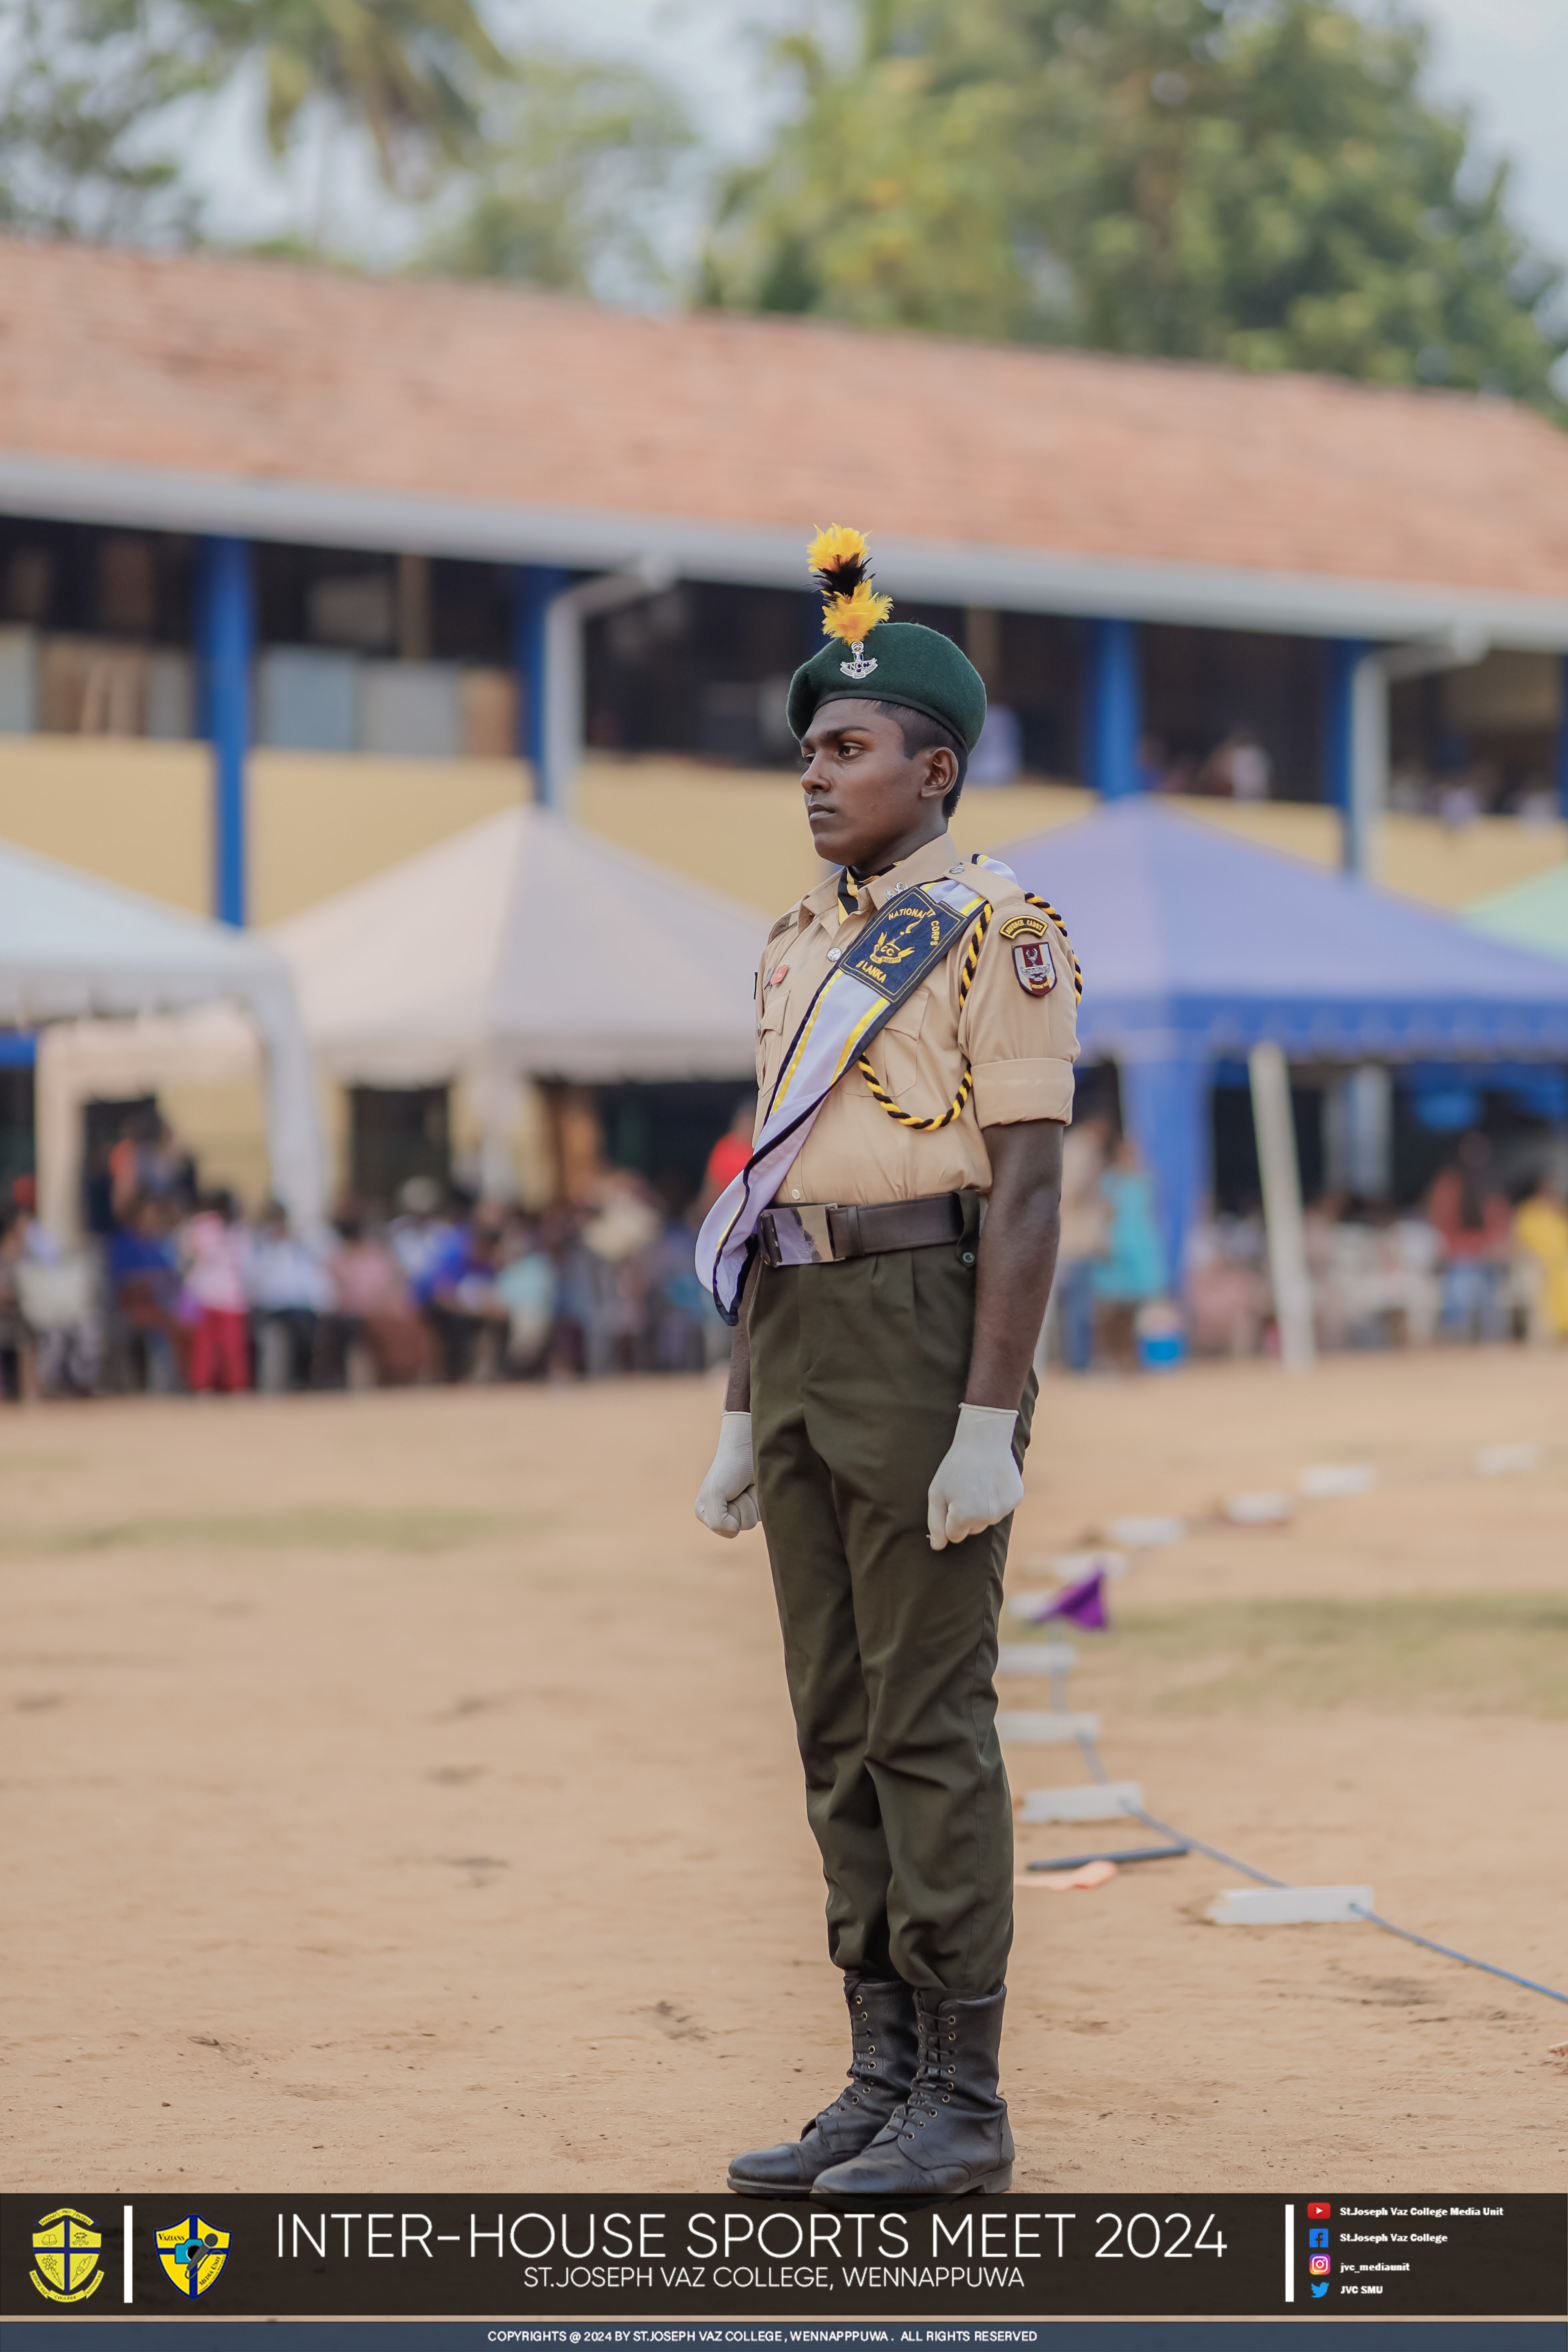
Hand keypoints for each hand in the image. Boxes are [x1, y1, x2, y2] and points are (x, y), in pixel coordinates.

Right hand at [694, 1410, 759, 1538]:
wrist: (746, 1450)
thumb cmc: (726, 1470)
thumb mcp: (712, 1496)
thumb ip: (717, 1522)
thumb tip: (736, 1531)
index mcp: (707, 1515)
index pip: (722, 1528)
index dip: (726, 1512)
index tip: (723, 1493)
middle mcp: (725, 1516)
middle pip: (738, 1527)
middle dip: (740, 1506)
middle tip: (736, 1489)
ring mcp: (744, 1512)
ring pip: (752, 1522)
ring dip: (750, 1502)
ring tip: (745, 1487)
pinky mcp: (759, 1507)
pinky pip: (764, 1515)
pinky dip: (761, 1500)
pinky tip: (755, 1488)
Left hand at [927, 1404, 1022, 1549]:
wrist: (984, 1440)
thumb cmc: (955, 1466)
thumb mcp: (936, 1493)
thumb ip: (935, 1523)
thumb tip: (938, 1547)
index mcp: (964, 1517)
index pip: (955, 1535)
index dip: (950, 1518)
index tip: (952, 1500)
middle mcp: (986, 1518)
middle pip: (973, 1529)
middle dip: (966, 1515)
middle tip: (965, 1490)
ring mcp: (1004, 1509)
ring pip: (988, 1520)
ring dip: (982, 1507)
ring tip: (979, 1484)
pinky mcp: (1016, 1499)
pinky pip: (1003, 1508)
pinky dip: (997, 1499)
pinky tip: (992, 1482)